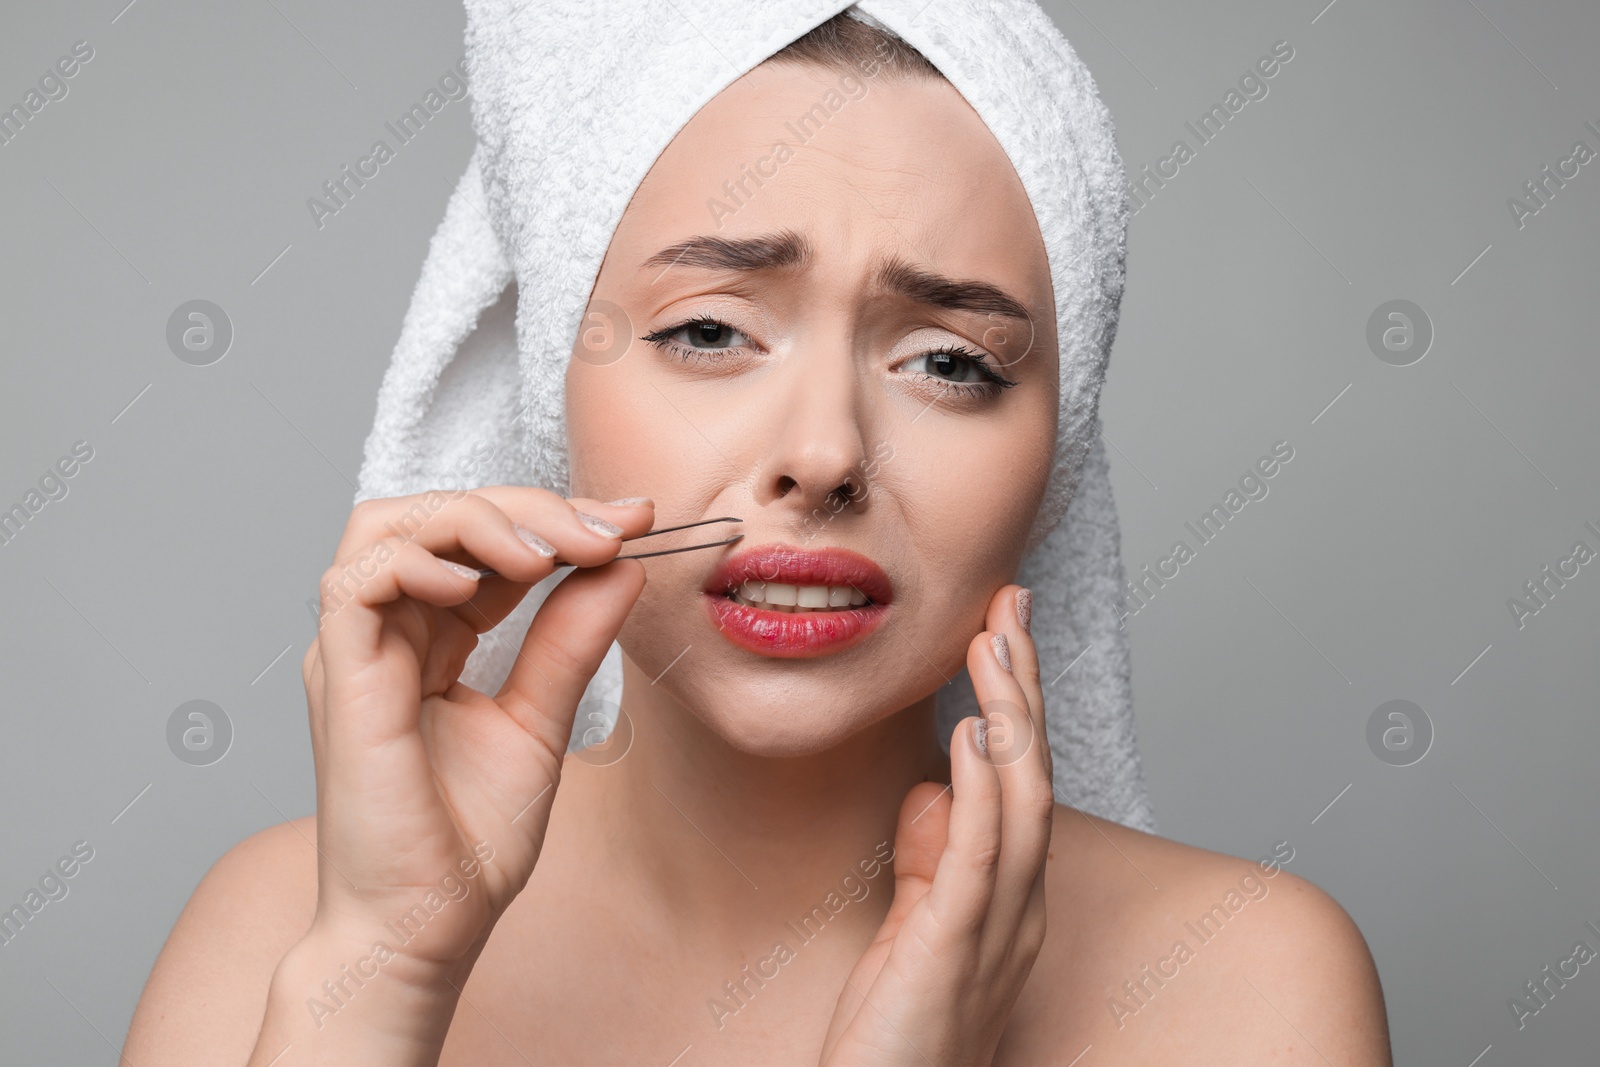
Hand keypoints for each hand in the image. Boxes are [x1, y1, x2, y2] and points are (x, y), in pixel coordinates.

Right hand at [298, 488, 653, 993]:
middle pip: (438, 517)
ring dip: (472, 519)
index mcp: (431, 641)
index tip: (633, 519)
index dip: (553, 518)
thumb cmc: (466, 843)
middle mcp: (388, 635)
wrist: (424, 929)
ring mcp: (356, 653)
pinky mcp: (338, 677)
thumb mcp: (540, 722)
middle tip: (602, 530)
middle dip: (526, 508)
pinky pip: (355, 582)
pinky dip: (415, 560)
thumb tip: (623, 566)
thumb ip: (571, 642)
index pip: (483, 543)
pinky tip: (477, 583)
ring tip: (545, 552)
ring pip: (388, 528)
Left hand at [820, 584, 1050, 1066]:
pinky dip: (981, 787)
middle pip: (1032, 773)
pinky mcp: (955, 948)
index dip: (1014, 703)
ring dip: (1009, 713)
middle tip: (1009, 602)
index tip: (998, 630)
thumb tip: (934, 788)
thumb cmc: (894, 1034)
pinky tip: (971, 731)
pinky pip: (980, 853)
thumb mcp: (913, 928)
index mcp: (1009, 897)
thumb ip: (928, 861)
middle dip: (1023, 684)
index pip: (1019, 780)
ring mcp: (996, 928)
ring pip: (1020, 798)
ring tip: (994, 638)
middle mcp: (1019, 907)